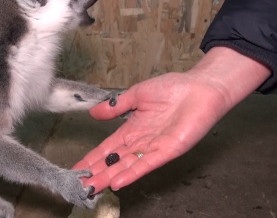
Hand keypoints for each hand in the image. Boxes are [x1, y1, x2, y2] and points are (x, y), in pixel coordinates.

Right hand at [73, 47, 270, 193]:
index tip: (77, 169)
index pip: (107, 148)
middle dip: (96, 173)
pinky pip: (147, 164)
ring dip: (109, 177)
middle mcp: (140, 142)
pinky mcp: (168, 150)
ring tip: (91, 188)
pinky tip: (117, 181)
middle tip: (78, 185)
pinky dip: (132, 173)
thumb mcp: (137, 94)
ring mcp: (153, 148)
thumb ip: (116, 106)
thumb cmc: (172, 88)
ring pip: (126, 166)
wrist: (200, 88)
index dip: (92, 158)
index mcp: (132, 129)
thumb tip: (93, 113)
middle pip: (114, 161)